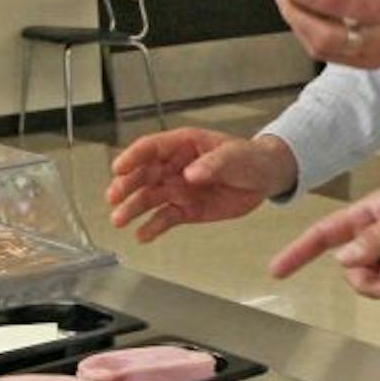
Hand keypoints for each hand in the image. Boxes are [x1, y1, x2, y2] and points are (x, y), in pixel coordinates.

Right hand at [106, 128, 296, 243]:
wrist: (265, 178)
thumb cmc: (248, 158)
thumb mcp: (234, 157)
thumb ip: (214, 164)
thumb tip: (191, 174)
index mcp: (183, 144)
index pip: (151, 147)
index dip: (133, 157)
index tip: (119, 168)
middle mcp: (174, 166)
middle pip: (143, 174)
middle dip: (126, 185)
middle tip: (113, 198)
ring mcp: (178, 188)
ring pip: (149, 198)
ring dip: (133, 209)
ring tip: (120, 221)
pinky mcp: (186, 209)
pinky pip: (165, 218)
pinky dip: (153, 227)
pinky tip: (142, 236)